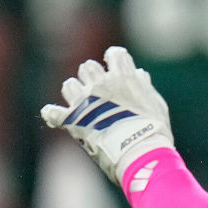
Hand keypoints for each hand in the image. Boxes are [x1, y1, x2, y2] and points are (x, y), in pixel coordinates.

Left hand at [41, 47, 174, 186]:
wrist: (139, 153)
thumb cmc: (154, 131)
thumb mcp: (156, 104)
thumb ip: (144, 87)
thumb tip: (138, 75)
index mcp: (124, 76)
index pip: (114, 54)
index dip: (113, 58)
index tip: (113, 66)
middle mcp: (101, 84)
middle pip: (87, 68)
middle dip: (91, 76)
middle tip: (97, 91)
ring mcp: (84, 101)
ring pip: (69, 85)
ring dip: (74, 93)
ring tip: (80, 105)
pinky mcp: (72, 121)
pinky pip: (53, 114)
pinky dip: (52, 114)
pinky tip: (53, 115)